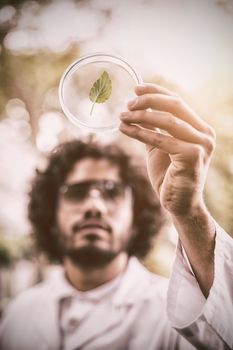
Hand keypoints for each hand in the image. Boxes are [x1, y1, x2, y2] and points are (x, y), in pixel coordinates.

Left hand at [120, 83, 215, 216]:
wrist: (179, 204)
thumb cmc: (170, 176)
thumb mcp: (161, 147)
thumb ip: (155, 129)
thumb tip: (139, 108)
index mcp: (200, 129)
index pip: (177, 102)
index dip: (156, 92)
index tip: (136, 88)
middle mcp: (205, 134)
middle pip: (174, 106)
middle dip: (148, 101)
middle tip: (127, 104)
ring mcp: (201, 145)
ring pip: (167, 121)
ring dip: (141, 116)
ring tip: (122, 116)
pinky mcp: (192, 156)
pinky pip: (161, 140)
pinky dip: (140, 133)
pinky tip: (125, 129)